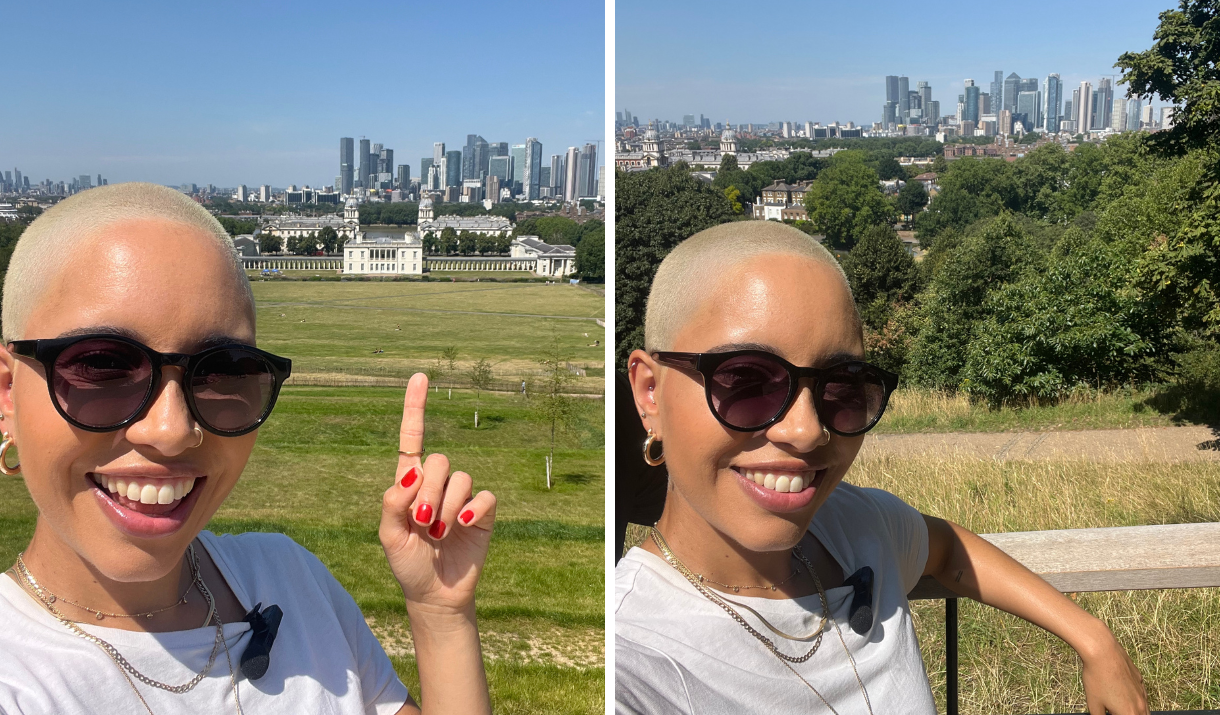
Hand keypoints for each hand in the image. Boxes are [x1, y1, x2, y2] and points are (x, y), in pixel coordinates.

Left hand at [379, 373, 496, 613]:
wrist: (435, 595)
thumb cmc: (408, 565)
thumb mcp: (388, 537)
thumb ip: (393, 502)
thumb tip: (411, 472)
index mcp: (409, 484)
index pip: (413, 440)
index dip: (416, 408)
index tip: (420, 377)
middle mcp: (437, 485)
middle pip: (439, 460)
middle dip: (429, 492)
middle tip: (423, 522)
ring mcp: (461, 497)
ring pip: (461, 478)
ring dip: (446, 508)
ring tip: (438, 534)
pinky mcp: (483, 512)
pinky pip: (484, 495)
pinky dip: (472, 510)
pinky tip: (463, 526)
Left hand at [1080, 632, 1148, 714]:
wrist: (1103, 652)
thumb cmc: (1097, 677)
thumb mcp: (1093, 704)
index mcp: (1130, 713)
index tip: (1110, 713)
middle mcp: (1141, 704)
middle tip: (1115, 711)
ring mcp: (1142, 691)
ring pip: (1144, 709)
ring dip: (1135, 711)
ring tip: (1120, 707)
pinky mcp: (1139, 679)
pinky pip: (1141, 694)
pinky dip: (1135, 699)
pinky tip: (1122, 694)